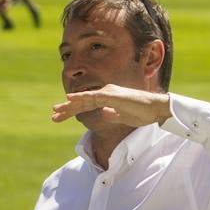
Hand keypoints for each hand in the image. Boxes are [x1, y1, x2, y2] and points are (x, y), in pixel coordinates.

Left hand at [53, 85, 170, 127]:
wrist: (156, 108)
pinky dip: (81, 98)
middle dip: (67, 109)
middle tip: (53, 115)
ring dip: (69, 106)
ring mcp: (108, 93)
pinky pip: (92, 97)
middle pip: (82, 101)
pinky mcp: (111, 95)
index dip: (73, 110)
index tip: (60, 116)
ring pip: (84, 99)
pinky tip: (70, 99)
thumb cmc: (142, 112)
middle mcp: (106, 92)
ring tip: (56, 111)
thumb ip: (113, 114)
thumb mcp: (123, 116)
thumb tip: (104, 113)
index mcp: (107, 98)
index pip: (86, 105)